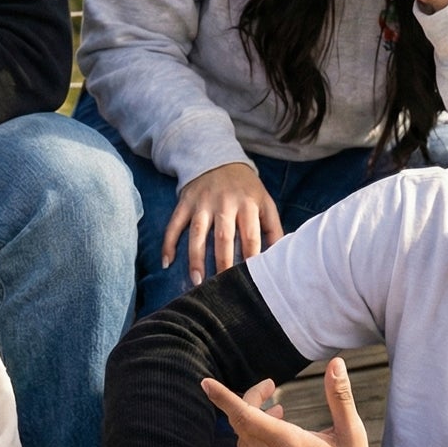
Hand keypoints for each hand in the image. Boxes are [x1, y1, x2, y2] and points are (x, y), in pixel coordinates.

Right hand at [162, 162, 282, 289]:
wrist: (218, 159)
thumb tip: (280, 257)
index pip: (250, 236)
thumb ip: (273, 229)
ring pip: (197, 233)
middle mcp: (224, 203)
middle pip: (223, 237)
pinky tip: (167, 262)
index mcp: (248, 204)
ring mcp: (202, 203)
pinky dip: (169, 243)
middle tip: (222, 287)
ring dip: (195, 258)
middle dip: (222, 263)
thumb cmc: (246, 189)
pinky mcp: (185, 202)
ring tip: (197, 281)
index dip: (250, 259)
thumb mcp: (265, 202)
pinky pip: (174, 224)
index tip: (249, 280)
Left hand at [202, 361, 379, 446]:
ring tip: (281, 414)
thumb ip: (339, 395)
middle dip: (252, 399)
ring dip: (254, 422)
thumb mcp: (351, 433)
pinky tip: (279, 444)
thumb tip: (336, 363)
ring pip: (244, 441)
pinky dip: (257, 444)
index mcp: (287, 444)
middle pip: (242, 422)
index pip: (244, 415)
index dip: (224, 398)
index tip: (206, 383)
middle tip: (271, 388)